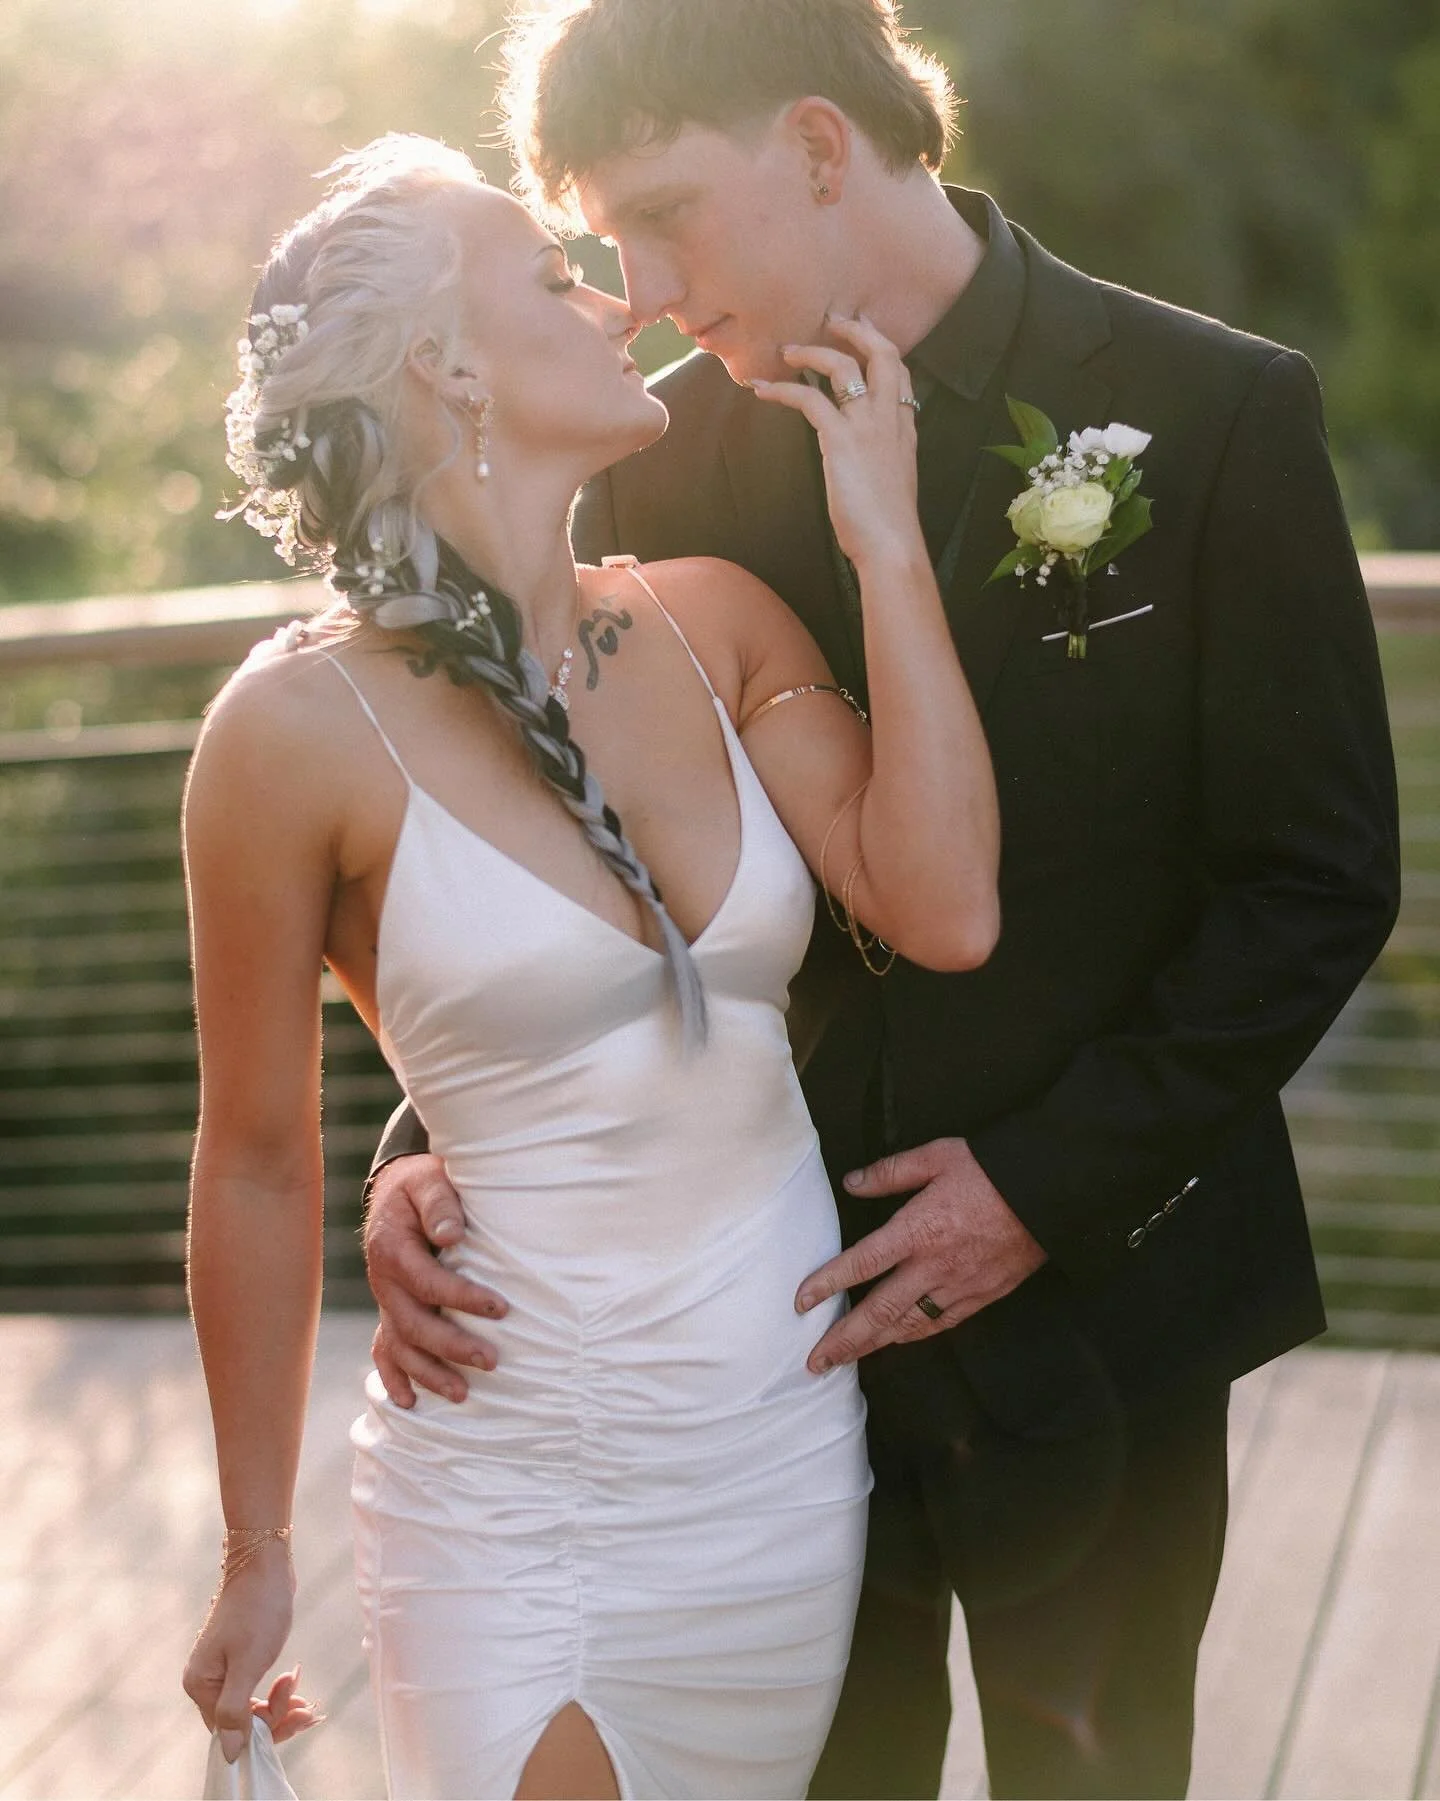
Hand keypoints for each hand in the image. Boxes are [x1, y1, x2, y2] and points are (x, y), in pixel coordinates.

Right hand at [183, 1549, 313, 1762]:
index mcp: (201, 1686)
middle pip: (242, 1722)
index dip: (265, 1732)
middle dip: (277, 1717)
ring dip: (281, 1703)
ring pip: (253, 1707)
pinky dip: (278, 1691)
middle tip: (307, 1704)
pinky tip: (294, 1680)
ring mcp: (222, 1672)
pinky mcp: (239, 1661)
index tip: (297, 1716)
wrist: (264, 1563)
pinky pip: (257, 1689)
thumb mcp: (248, 1662)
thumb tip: (229, 1754)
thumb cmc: (257, 1609)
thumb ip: (234, 1710)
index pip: (230, 1732)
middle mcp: (206, 1683)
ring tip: (300, 1686)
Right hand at [364, 1155, 508, 1406]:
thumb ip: (440, 1203)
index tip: (500, 1308)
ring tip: (462, 1394)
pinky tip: (409, 1402)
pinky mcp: (390, 1310)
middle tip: (492, 1360)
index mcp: (393, 1248)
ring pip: (400, 1346)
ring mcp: (385, 1300)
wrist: (397, 1188)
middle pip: (414, 1324)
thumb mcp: (429, 1180)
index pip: (428, 1283)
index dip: (463, 1299)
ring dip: (428, 1373)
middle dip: (452, 1347)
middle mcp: (384, 1281)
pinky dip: (393, 1377)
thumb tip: (452, 1234)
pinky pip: (384, 1350)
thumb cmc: (421, 1184)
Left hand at [751, 314, 922, 571]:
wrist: (891, 545)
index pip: (901, 371)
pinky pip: (808, 399)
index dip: (881, 347)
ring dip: (812, 352)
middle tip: (831, 319)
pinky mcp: (840, 439)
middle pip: (882, 352)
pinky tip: (763, 389)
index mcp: (905, 428)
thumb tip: (866, 460)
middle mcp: (890, 418)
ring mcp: (867, 425)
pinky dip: (782, 390)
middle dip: (856, 329)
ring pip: (843, 366)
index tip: (863, 332)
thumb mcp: (893, 482)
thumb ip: (884, 460)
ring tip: (787, 351)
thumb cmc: (888, 525)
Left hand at [796, 1137, 1046, 1371]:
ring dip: (875, 1345)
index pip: (862, 1263)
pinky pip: (941, 1323)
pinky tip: (898, 1341)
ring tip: (846, 1360)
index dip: (829, 1283)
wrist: (1048, 1193)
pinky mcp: (983, 1295)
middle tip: (815, 1362)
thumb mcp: (936, 1156)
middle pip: (880, 1311)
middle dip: (845, 1339)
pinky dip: (914, 1336)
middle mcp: (934, 1266)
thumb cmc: (991, 1170)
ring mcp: (960, 1286)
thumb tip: (853, 1182)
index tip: (801, 1303)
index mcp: (917, 1230)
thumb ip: (890, 1172)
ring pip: (909, 1325)